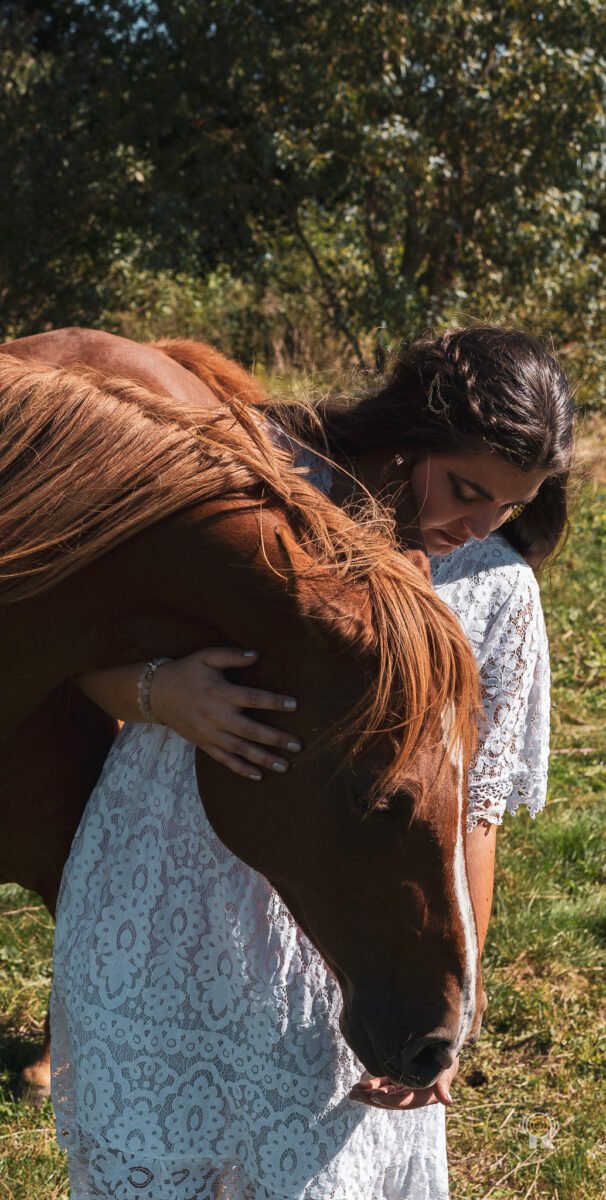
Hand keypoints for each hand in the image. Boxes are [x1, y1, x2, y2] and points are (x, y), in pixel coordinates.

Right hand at [151, 648, 300, 779]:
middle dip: (275, 738)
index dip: (273, 702)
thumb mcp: (206, 657)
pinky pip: (224, 760)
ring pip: (240, 750)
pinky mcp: (203, 744)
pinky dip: (241, 769)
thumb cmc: (186, 672)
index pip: (251, 698)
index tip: (294, 705)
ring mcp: (209, 733)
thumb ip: (231, 655)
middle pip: (250, 730)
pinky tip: (258, 776)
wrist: (156, 694)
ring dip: (263, 758)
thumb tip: (257, 655)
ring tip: (285, 766)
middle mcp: (216, 716)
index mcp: (219, 693)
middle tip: (298, 745)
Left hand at [348, 1057, 458, 1110]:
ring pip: (384, 1094)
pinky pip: (383, 1085)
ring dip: (368, 1093)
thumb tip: (447, 1101)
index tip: (375, 1096)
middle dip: (372, 1098)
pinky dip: (371, 1085)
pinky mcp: (397, 1079)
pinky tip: (358, 1086)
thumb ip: (443, 1084)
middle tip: (355, 1095)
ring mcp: (403, 1088)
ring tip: (353, 1092)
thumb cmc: (446, 1058)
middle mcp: (412, 1095)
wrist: (443, 1048)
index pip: (405, 1101)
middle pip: (390, 1101)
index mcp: (424, 1096)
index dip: (390, 1100)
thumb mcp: (446, 1069)